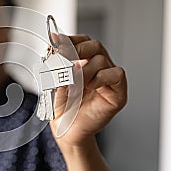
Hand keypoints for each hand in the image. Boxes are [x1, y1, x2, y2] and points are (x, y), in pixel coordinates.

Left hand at [50, 35, 126, 150]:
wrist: (68, 131)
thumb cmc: (63, 108)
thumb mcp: (54, 83)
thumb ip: (55, 65)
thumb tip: (53, 46)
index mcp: (83, 62)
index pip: (82, 41)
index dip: (71, 40)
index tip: (56, 44)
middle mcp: (98, 68)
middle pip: (94, 45)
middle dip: (77, 50)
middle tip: (64, 60)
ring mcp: (108, 79)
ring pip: (101, 59)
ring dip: (85, 69)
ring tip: (74, 83)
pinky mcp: (117, 92)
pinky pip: (116, 74)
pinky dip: (101, 77)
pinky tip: (90, 86)